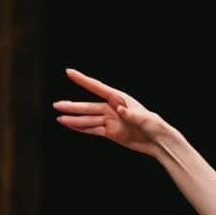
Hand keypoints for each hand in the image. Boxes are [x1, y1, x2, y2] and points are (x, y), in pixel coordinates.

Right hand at [54, 69, 169, 156]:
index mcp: (120, 99)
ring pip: (88, 119)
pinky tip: (70, 125)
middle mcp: (112, 108)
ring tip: (59, 117)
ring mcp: (111, 120)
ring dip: (74, 119)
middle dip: (73, 106)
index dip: (83, 80)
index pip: (98, 87)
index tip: (69, 72)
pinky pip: (93, 130)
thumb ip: (131, 114)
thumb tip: (120, 109)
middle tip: (56, 105)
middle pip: (89, 106)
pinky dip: (81, 128)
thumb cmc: (155, 126)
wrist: (159, 142)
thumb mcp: (145, 119)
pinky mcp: (111, 132)